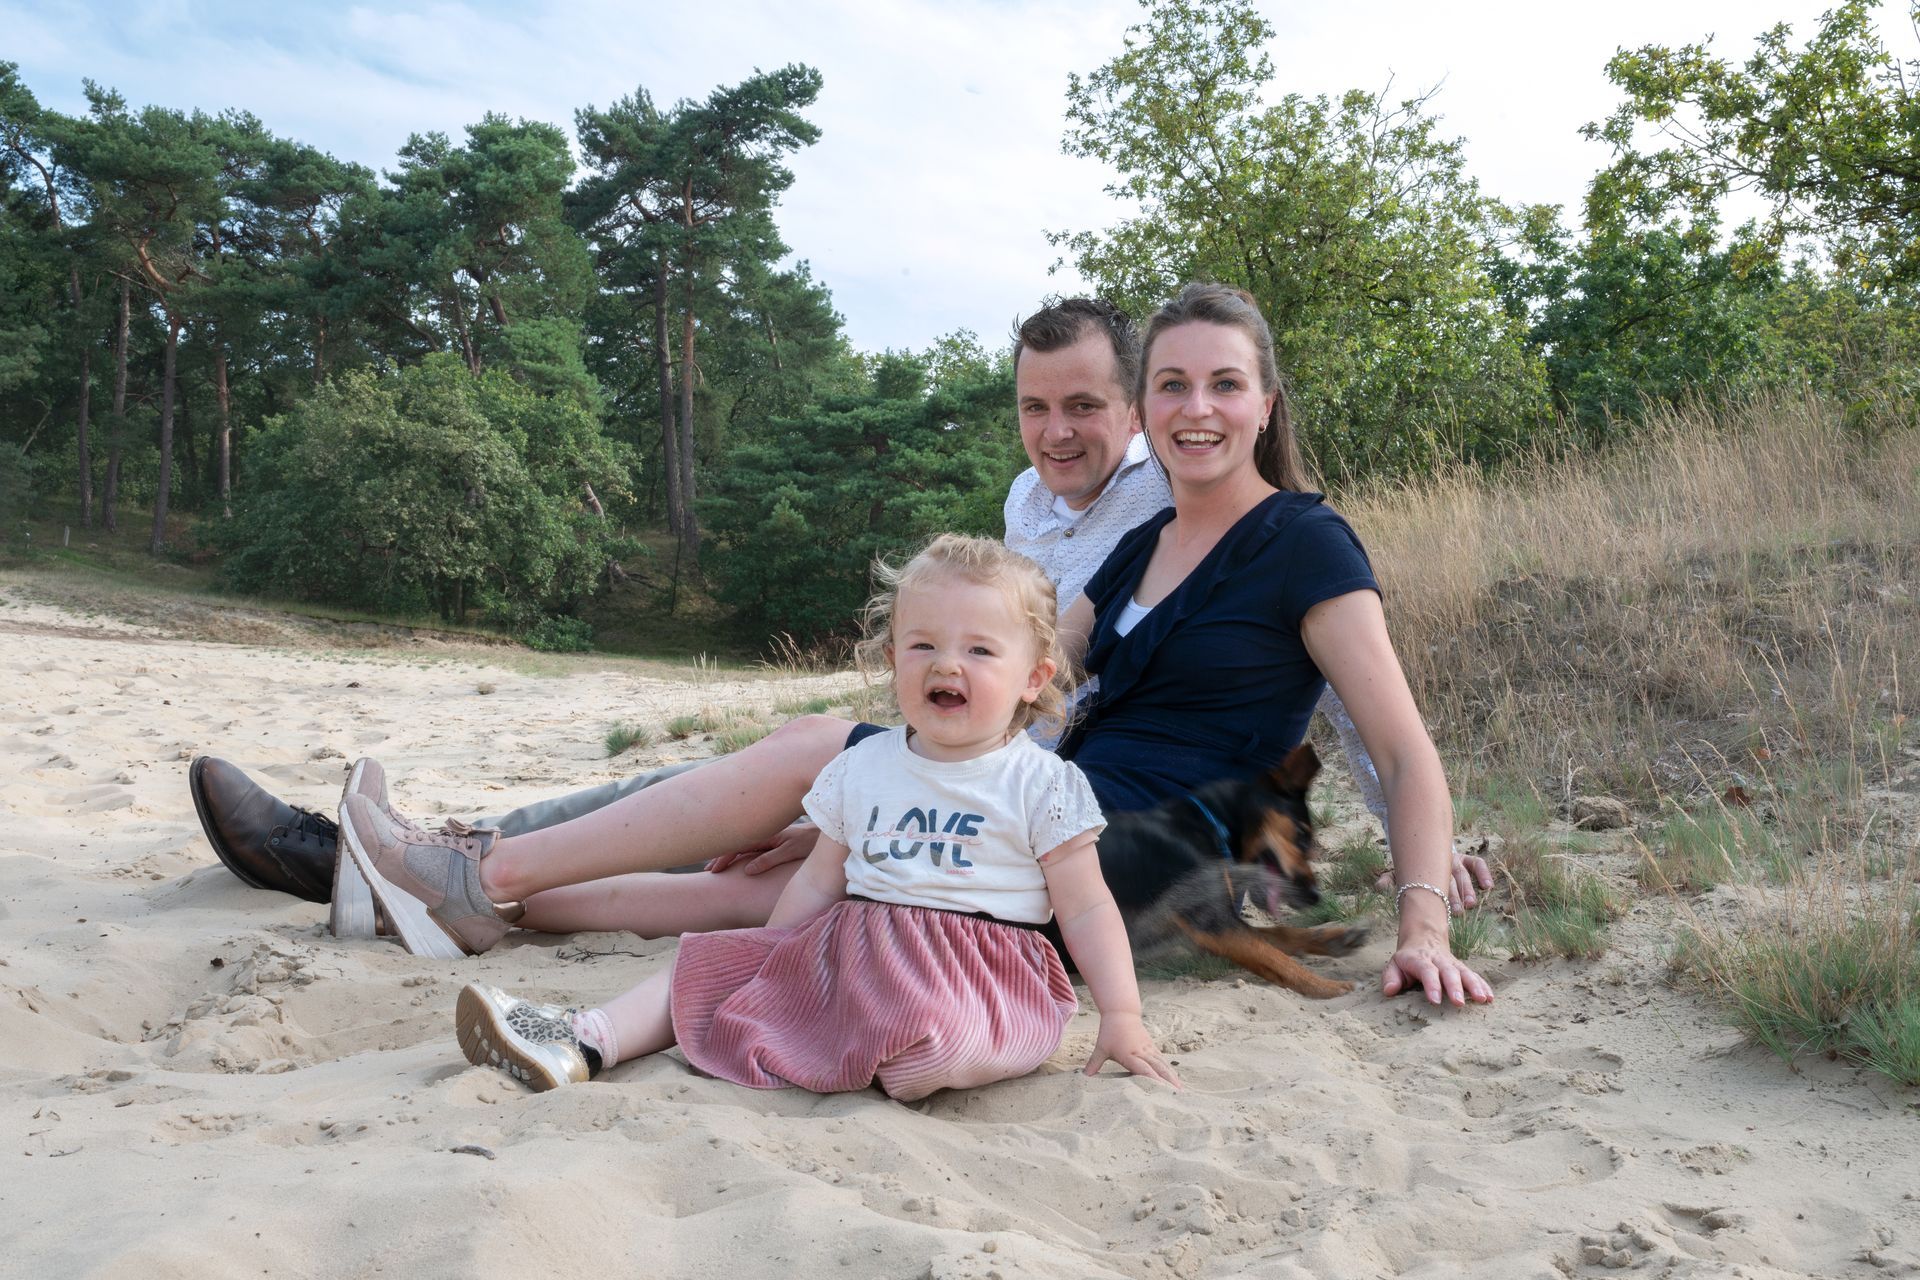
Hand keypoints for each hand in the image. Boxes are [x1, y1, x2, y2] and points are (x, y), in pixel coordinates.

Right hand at [705, 822, 815, 874]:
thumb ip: (769, 859)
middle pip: (736, 844)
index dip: (724, 858)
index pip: (738, 846)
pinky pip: (751, 846)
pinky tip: (735, 861)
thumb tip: (747, 870)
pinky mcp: (773, 840)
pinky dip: (739, 853)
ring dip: (728, 854)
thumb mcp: (790, 850)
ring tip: (716, 867)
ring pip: (742, 845)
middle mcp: (764, 834)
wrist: (825, 829)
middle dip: (721, 856)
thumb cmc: (810, 840)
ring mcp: (768, 837)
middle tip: (708, 871)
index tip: (714, 870)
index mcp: (765, 835)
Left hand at [1084, 1012, 1181, 1088]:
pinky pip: (1162, 1060)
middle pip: (1158, 1068)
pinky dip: (1169, 1069)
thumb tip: (1083, 1077)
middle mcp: (1142, 1052)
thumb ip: (1094, 1064)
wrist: (1122, 1013)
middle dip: (1168, 1082)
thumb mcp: (1101, 1048)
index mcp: (1130, 1054)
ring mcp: (1149, 1049)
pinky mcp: (1152, 1047)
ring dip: (1172, 1077)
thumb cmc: (1110, 1032)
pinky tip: (1174, 1079)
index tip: (1161, 1090)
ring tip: (1180, 1090)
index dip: (1152, 1079)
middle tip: (1177, 1095)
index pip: (1143, 1069)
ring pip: (1163, 1064)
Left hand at [1374, 844, 1493, 912]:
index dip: (1438, 895)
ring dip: (1467, 889)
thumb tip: (1378, 886)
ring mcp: (1455, 861)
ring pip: (1463, 876)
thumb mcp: (1399, 871)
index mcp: (1426, 868)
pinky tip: (1487, 886)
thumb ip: (1390, 878)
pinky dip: (1483, 873)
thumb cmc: (1413, 867)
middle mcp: (1442, 864)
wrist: (1422, 846)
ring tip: (1470, 903)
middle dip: (1454, 896)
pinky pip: (1477, 863)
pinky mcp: (1465, 859)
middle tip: (1458, 910)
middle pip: (1450, 881)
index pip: (1434, 882)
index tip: (1443, 910)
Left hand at [1380, 940, 1493, 1006]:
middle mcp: (1438, 961)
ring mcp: (1452, 963)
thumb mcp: (1394, 965)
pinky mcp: (1462, 968)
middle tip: (1459, 1003)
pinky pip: (1474, 976)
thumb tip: (1390, 990)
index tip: (1435, 1000)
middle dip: (1454, 987)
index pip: (1426, 971)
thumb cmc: (1407, 960)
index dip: (1431, 985)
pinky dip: (1483, 985)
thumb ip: (1390, 978)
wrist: (1423, 939)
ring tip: (1483, 999)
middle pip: (1449, 972)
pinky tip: (1490, 998)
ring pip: (1465, 972)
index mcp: (1420, 960)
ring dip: (1474, 986)